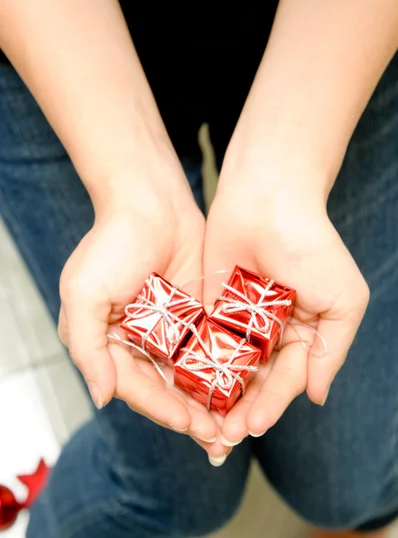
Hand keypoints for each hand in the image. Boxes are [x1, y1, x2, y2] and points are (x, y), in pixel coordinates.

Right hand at [58, 169, 222, 450]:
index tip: (190, 425)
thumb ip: (88, 348)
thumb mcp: (84, 293)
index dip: (162, 409)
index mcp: (109, 343)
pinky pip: (211, 347)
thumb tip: (101, 397)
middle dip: (191, 414)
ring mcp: (171, 329)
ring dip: (211, 399)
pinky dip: (225, 369)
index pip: (136, 387)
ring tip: (236, 423)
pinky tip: (245, 386)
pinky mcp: (197, 313)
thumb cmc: (110, 243)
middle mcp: (140, 341)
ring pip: (192, 374)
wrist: (150, 201)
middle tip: (220, 438)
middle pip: (166, 388)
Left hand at [204, 158, 368, 446]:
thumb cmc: (313, 247)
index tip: (254, 426)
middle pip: (256, 379)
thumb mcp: (343, 301)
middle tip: (225, 435)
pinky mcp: (212, 305)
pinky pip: (205, 341)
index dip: (272, 403)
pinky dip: (197, 365)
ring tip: (206, 422)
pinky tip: (187, 387)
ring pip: (228, 366)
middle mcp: (273, 330)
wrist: (269, 198)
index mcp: (305, 332)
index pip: (287, 378)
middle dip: (243, 407)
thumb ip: (330, 351)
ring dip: (219, 395)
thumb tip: (317, 396)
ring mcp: (241, 319)